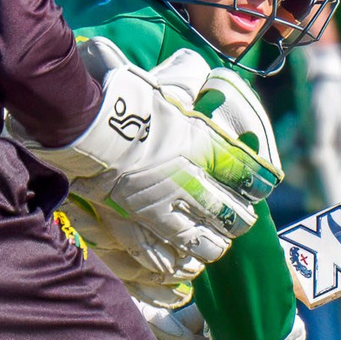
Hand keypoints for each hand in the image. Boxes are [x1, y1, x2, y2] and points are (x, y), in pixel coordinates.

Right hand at [12, 39, 275, 269]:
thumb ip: (189, 82)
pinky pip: (160, 257)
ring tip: (215, 244)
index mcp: (203, 149)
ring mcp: (161, 211)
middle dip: (239, 219)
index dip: (257, 182)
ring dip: (213, 245)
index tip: (259, 183)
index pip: (248, 175)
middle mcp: (189, 185)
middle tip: (238, 218)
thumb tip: (202, 73)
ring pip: (202, 243)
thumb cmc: (123, 99)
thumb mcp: (165, 84)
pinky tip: (183, 267)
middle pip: (232, 217)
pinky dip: (176, 266)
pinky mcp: (132, 226)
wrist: (81, 124)